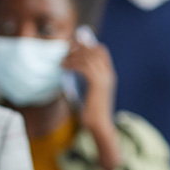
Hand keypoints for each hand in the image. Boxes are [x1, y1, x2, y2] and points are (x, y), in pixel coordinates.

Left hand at [62, 32, 120, 169]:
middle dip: (80, 46)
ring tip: (61, 61)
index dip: (88, 44)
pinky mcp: (98, 84)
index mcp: (108, 75)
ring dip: (73, 56)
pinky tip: (63, 68)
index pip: (101, 51)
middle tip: (66, 48)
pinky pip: (84, 67)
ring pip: (89, 57)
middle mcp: (108, 74)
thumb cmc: (92, 111)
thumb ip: (85, 79)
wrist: (99, 125)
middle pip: (96, 50)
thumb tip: (72, 67)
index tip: (73, 43)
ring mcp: (105, 78)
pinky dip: (72, 64)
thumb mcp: (88, 91)